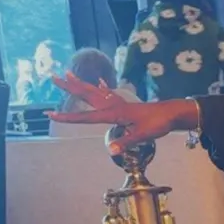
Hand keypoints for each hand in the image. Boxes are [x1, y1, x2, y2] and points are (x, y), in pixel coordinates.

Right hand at [48, 75, 195, 154]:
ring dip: (80, 84)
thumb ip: (126, 141)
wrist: (171, 113)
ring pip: (94, 92)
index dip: (68, 117)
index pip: (86, 117)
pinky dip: (101, 88)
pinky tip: (98, 83)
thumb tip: (111, 150)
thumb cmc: (157, 124)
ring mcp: (118, 103)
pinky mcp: (124, 104)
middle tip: (53, 77)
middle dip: (69, 87)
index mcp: (113, 113)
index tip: (52, 114)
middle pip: (86, 95)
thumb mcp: (142, 135)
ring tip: (67, 73)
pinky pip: (108, 94)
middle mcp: (112, 105)